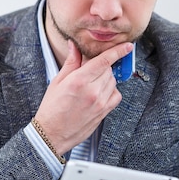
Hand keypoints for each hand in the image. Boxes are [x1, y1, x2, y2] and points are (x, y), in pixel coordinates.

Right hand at [34, 40, 132, 154]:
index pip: (104, 61)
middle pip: (108, 70)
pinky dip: (111, 91)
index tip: (127, 46)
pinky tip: (100, 92)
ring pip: (113, 81)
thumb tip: (74, 46)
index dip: (117, 51)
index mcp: (79, 80)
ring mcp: (100, 103)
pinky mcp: (104, 112)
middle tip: (88, 71)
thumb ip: (70, 62)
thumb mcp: (57, 82)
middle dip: (101, 66)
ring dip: (105, 78)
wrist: (52, 133)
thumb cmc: (51, 108)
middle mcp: (92, 91)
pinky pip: (116, 95)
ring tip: (91, 84)